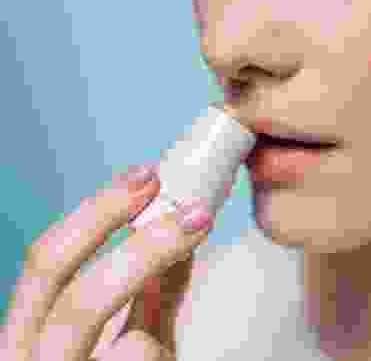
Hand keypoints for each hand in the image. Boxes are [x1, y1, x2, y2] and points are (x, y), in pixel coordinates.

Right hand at [1, 164, 213, 360]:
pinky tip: (163, 349)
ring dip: (150, 273)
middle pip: (58, 281)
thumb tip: (179, 226)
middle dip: (122, 230)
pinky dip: (158, 349)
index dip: (95, 211)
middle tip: (184, 202)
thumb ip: (154, 290)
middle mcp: (28, 360)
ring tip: (193, 242)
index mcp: (31, 334)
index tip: (147, 176)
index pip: (46, 261)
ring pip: (95, 323)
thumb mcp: (139, 336)